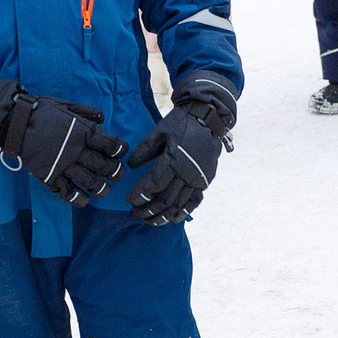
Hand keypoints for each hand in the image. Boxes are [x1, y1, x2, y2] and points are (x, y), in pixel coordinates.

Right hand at [0, 77, 126, 206]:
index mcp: (83, 131)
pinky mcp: (49, 176)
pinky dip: (78, 199)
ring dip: (101, 188)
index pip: (111, 145)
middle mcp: (77, 150)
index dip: (119, 150)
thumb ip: (86, 111)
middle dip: (115, 171)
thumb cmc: (40, 110)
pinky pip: (66, 192)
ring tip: (104, 189)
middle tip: (117, 174)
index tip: (120, 152)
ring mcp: (63, 165)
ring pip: (90, 181)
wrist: (15, 122)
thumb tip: (102, 118)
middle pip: (104, 165)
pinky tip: (84, 200)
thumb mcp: (66, 105)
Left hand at [126, 77, 234, 224]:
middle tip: (135, 213)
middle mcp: (187, 173)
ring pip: (179, 205)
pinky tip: (173, 219)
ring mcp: (198, 178)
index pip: (153, 185)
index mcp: (173, 160)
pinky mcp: (206, 180)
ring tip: (150, 221)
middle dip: (148, 210)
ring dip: (163, 216)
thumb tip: (131, 166)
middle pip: (165, 200)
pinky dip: (184, 212)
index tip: (129, 201)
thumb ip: (144, 150)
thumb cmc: (181, 122)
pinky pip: (195, 202)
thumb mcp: (159, 132)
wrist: (208, 116)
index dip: (139, 196)